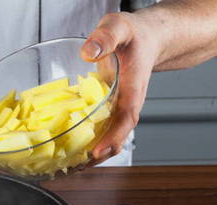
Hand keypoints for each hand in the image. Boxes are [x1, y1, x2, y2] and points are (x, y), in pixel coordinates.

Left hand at [81, 12, 159, 164]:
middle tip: (76, 166)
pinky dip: (88, 141)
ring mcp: (119, 108)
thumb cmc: (134, 34)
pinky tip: (70, 149)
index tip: (97, 151)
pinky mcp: (110, 108)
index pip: (126, 118)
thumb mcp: (119, 27)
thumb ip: (106, 36)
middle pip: (117, 136)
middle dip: (100, 155)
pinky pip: (101, 129)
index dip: (113, 137)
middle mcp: (127, 103)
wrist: (147, 37)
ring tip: (70, 166)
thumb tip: (89, 52)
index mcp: (133, 88)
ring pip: (109, 136)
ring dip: (93, 154)